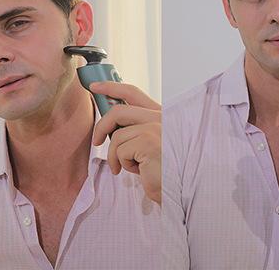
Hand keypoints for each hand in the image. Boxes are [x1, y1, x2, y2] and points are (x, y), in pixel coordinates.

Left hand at [90, 81, 160, 204]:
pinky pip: (120, 151)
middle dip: (102, 126)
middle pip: (118, 111)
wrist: (184, 191)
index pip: (133, 93)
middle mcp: (161, 118)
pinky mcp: (148, 142)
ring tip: (129, 167)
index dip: (111, 87)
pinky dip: (123, 164)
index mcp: (162, 115)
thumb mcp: (153, 145)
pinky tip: (140, 172)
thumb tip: (110, 124)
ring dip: (116, 156)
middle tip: (96, 141)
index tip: (95, 87)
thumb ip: (138, 130)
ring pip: (117, 136)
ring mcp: (156, 128)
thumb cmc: (168, 171)